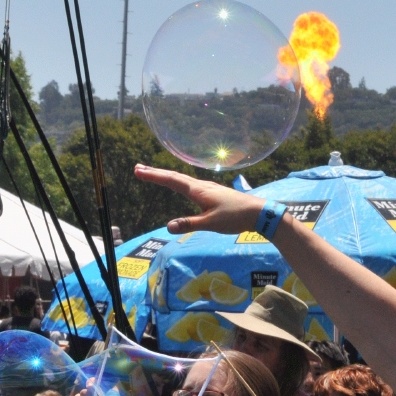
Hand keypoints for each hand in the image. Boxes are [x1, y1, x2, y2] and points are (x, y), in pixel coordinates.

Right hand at [134, 165, 265, 234]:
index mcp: (198, 191)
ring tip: (153, 174)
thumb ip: (189, 224)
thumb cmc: (235, 217)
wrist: (258, 212)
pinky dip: (178, 182)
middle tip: (138, 168)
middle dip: (156, 173)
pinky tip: (179, 185)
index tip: (138, 171)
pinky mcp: (213, 193)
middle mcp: (201, 186)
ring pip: (182, 179)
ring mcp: (208, 188)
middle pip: (174, 177)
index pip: (171, 180)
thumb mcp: (211, 223)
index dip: (154, 176)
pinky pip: (190, 184)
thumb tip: (168, 226)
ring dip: (166, 176)